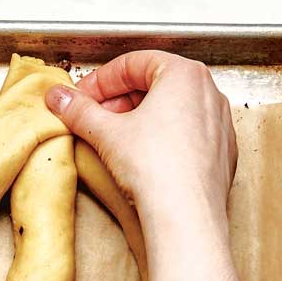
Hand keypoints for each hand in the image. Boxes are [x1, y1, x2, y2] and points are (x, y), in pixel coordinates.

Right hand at [45, 50, 237, 232]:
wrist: (186, 216)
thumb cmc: (157, 170)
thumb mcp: (106, 133)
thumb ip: (80, 110)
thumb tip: (60, 99)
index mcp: (184, 74)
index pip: (133, 64)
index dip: (100, 81)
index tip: (82, 97)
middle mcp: (208, 93)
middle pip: (154, 84)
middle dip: (119, 101)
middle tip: (95, 119)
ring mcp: (219, 124)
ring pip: (172, 110)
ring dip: (141, 119)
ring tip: (117, 140)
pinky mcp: (221, 153)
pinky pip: (187, 135)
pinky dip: (164, 139)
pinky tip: (145, 159)